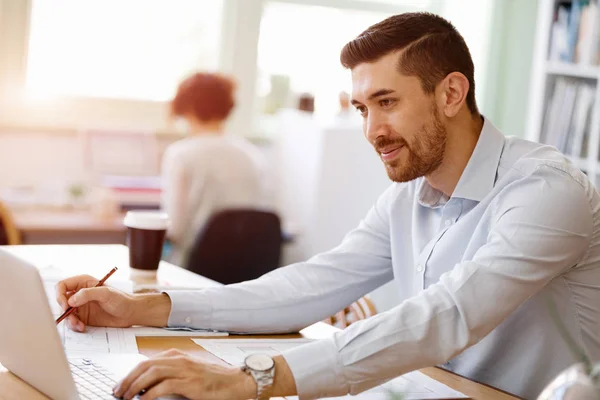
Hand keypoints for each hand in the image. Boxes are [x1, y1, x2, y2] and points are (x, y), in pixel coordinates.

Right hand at [55, 274, 136, 331]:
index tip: (66, 305)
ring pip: (65, 313)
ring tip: (79, 324)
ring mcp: (80, 306)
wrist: (129, 313)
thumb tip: (71, 300)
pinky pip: (72, 322)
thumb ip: (88, 294)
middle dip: (64, 310)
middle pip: (61, 300)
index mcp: (83, 283)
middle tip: (72, 317)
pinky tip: (82, 327)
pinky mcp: (83, 317)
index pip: (62, 285)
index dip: (60, 295)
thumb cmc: (121, 299)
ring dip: (69, 320)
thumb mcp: (106, 293)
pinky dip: (74, 325)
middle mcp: (79, 294)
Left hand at [113, 349, 254, 399]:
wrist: (235, 382)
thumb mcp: (188, 373)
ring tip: (127, 397)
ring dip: (135, 386)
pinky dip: (150, 393)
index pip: (146, 361)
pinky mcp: (190, 382)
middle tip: (118, 392)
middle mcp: (179, 359)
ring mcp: (185, 370)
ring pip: (151, 373)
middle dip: (128, 379)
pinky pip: (164, 385)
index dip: (130, 373)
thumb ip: (170, 374)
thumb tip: (146, 385)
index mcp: (177, 356)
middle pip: (145, 365)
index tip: (120, 385)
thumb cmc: (213, 380)